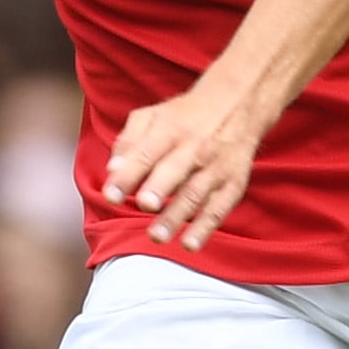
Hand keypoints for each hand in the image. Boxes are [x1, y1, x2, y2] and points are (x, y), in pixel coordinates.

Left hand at [100, 82, 266, 249]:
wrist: (238, 104)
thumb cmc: (185, 117)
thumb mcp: (153, 116)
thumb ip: (128, 142)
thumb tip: (112, 171)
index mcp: (169, 129)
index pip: (145, 153)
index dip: (128, 175)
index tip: (110, 196)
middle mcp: (194, 148)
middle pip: (175, 169)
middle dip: (159, 187)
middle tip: (144, 204)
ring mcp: (216, 167)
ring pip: (196, 193)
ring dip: (177, 216)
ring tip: (157, 237)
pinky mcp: (233, 184)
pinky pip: (219, 208)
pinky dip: (205, 228)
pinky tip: (189, 245)